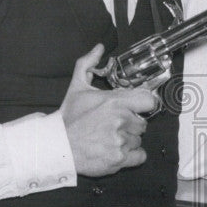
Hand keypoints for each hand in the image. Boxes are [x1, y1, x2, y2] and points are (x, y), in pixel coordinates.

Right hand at [59, 44, 157, 176]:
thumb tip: (99, 47)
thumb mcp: (77, 87)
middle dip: (131, 125)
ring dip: (128, 140)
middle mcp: (120, 120)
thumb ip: (88, 64)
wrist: (57, 146)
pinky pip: (140, 156)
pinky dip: (132, 155)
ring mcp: (120, 141)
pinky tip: (117, 150)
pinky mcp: (119, 159)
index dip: (143, 105)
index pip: (148, 101)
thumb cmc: (69, 118)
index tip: (136, 108)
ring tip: (109, 139)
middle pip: (142, 123)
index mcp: (114, 102)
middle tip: (114, 126)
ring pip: (138, 139)